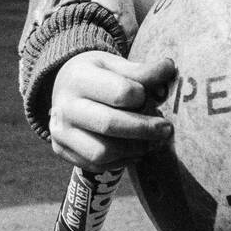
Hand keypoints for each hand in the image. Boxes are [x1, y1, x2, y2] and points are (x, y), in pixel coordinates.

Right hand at [49, 51, 176, 170]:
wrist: (66, 88)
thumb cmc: (99, 75)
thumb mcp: (117, 64)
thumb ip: (143, 71)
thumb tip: (169, 69)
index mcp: (78, 78)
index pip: (120, 92)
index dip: (143, 96)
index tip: (153, 96)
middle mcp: (64, 106)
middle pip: (110, 125)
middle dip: (145, 129)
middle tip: (167, 129)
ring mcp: (60, 132)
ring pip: (102, 152)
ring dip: (134, 149)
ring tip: (151, 141)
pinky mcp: (62, 150)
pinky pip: (96, 165)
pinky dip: (121, 160)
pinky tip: (135, 149)